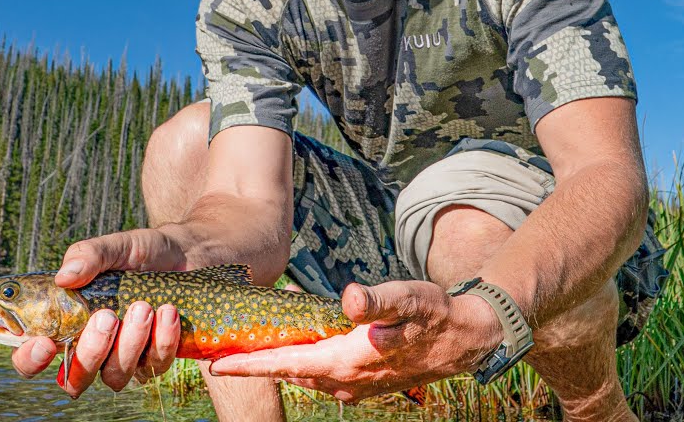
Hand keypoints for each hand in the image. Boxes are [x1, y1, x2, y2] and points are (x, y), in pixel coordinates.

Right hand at [9, 229, 185, 396]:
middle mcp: (93, 348)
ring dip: (129, 344)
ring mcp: (125, 358)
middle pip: (76, 378)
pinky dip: (162, 340)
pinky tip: (168, 311)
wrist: (189, 252)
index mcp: (68, 323)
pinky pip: (154, 365)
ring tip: (143, 307)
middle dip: (90, 352)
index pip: (32, 357)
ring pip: (116, 376)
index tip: (45, 344)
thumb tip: (63, 278)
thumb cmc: (142, 251)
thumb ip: (87, 256)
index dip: (30, 360)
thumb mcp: (115, 246)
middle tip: (107, 316)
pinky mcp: (157, 358)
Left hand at [207, 280, 503, 402]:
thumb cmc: (435, 315)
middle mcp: (346, 380)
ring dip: (277, 364)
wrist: (467, 338)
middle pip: (288, 372)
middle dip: (254, 364)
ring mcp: (356, 385)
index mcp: (347, 361)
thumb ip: (378, 300)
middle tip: (219, 354)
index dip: (249, 363)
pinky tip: (297, 349)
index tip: (216, 363)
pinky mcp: (365, 381)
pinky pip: (321, 375)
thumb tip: (352, 299)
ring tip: (249, 350)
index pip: (286, 363)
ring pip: (304, 375)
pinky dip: (302, 364)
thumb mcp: (408, 298)